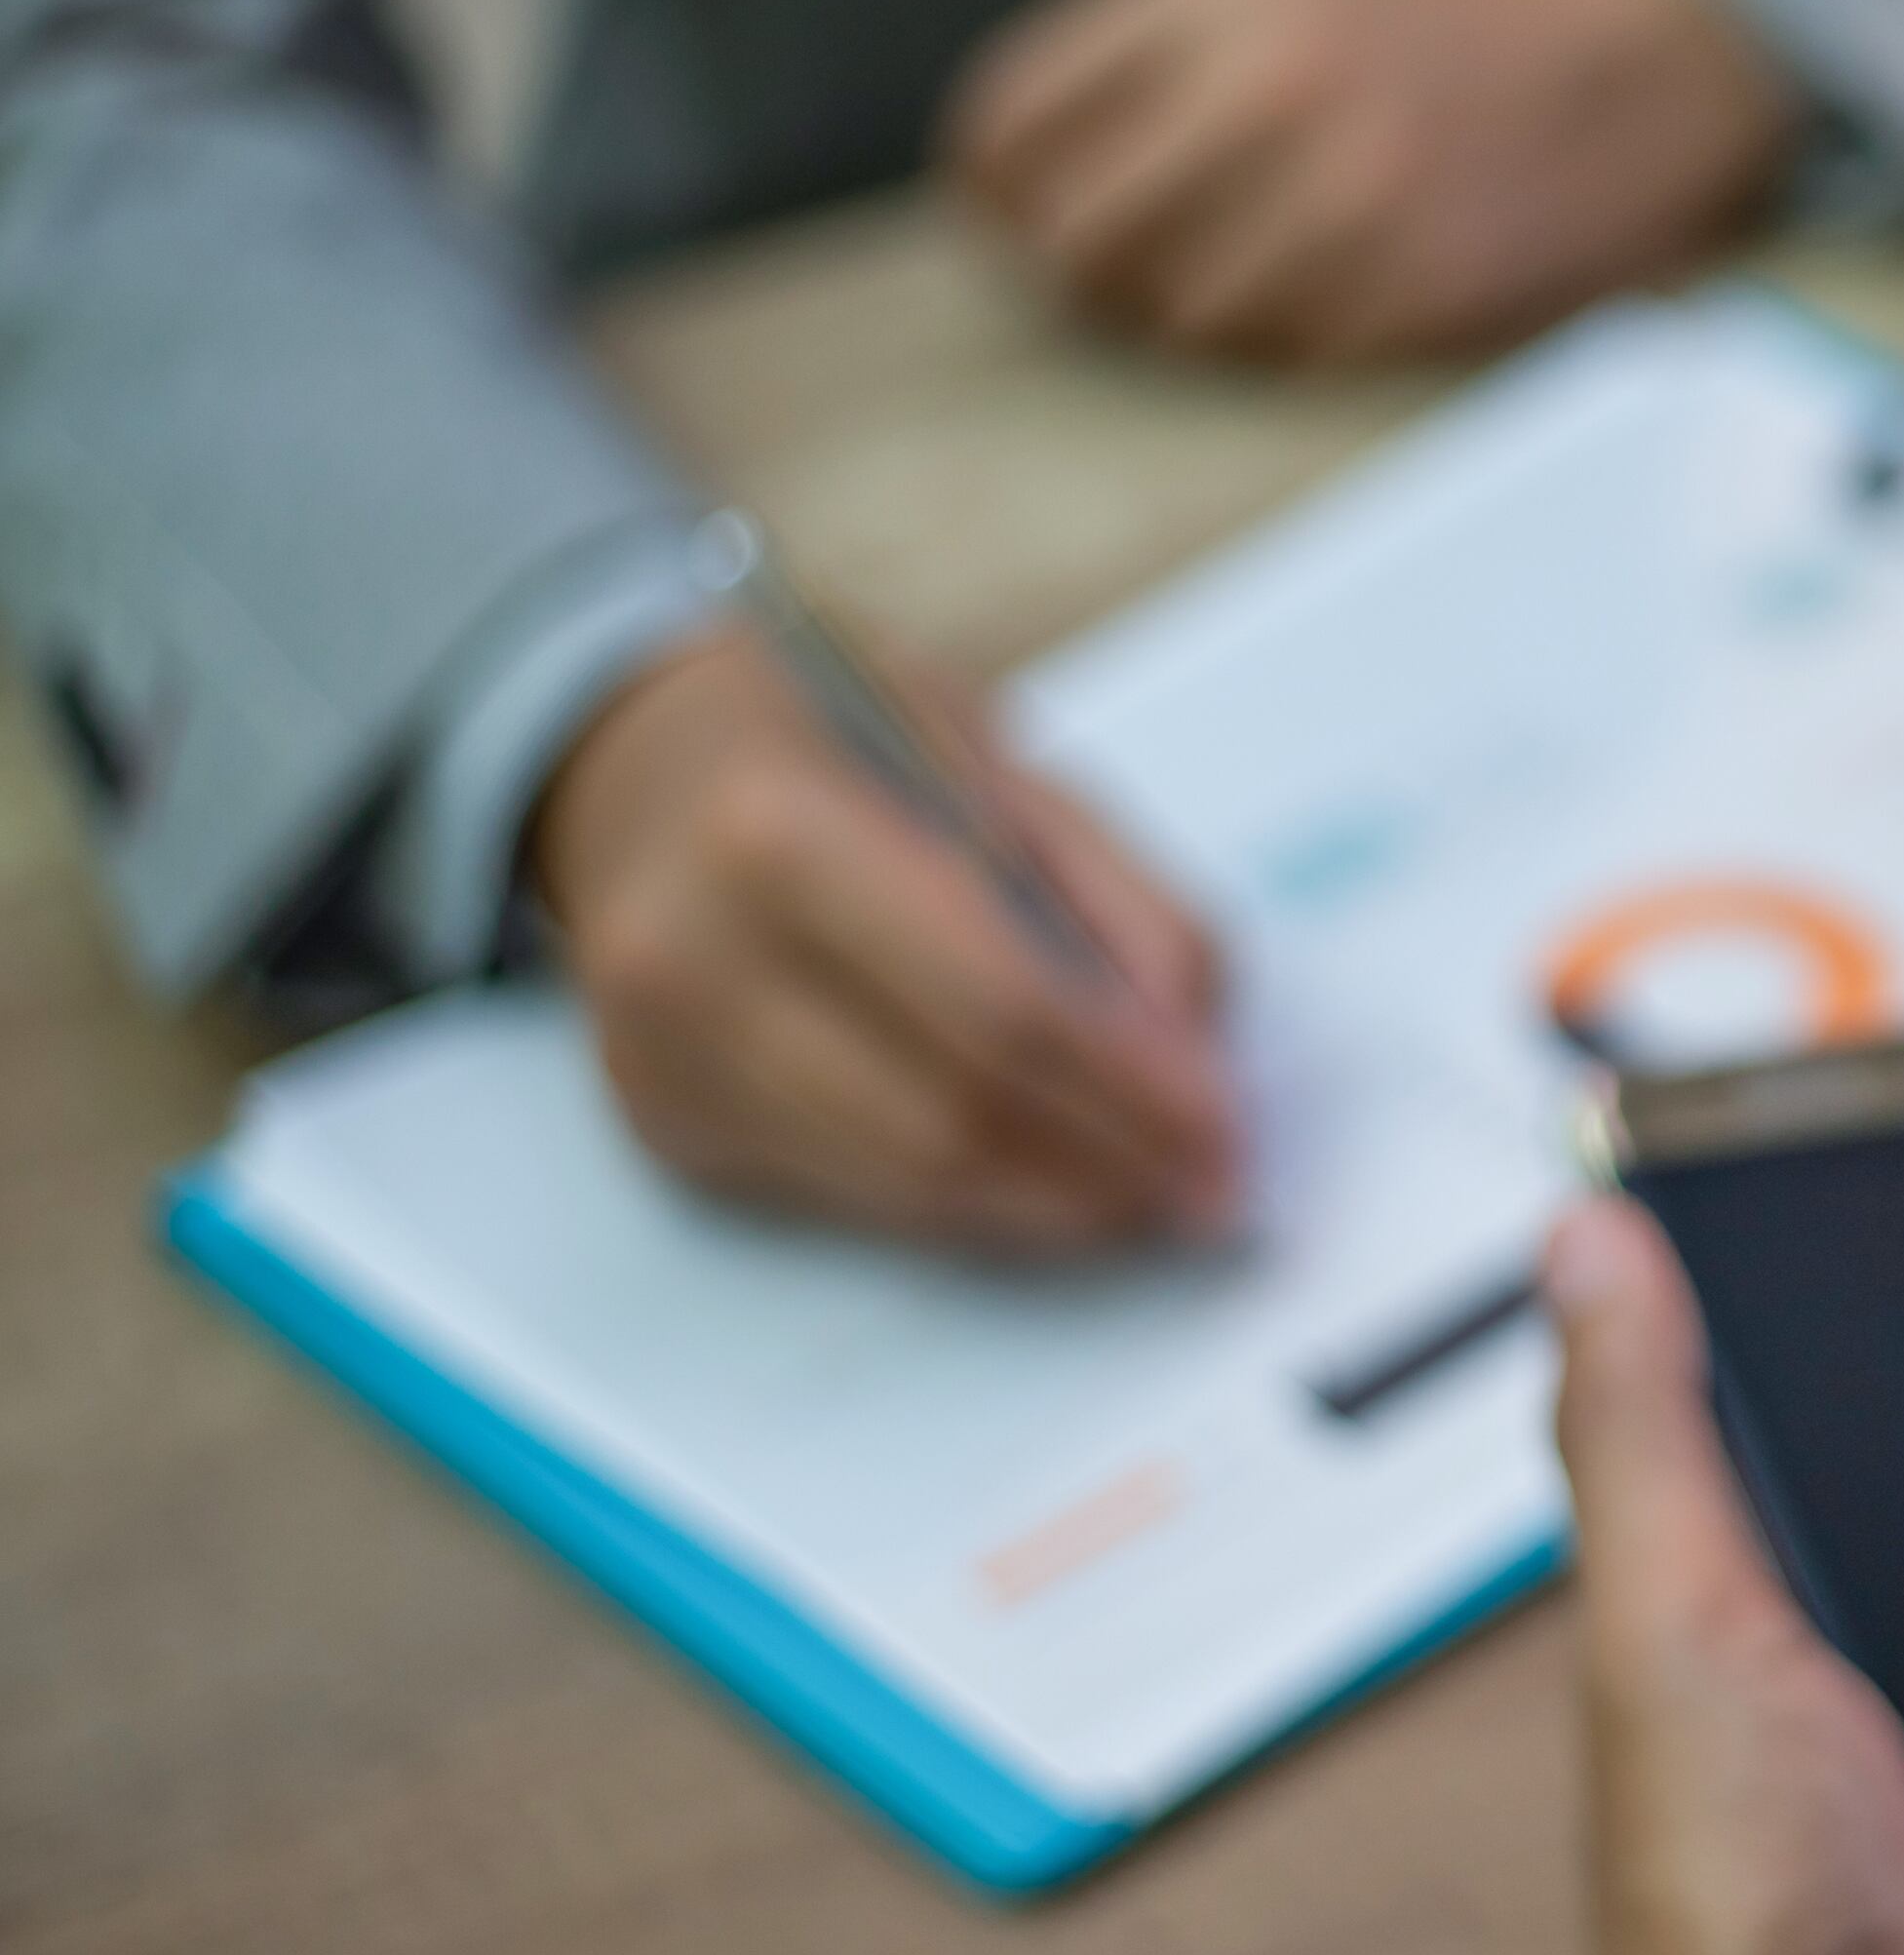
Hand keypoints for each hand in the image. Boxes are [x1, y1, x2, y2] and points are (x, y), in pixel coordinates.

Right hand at [529, 625, 1242, 1253]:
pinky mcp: (665, 1124)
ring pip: (906, 1183)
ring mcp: (667, 1057)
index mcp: (786, 832)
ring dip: (1054, 1212)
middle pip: (954, 1114)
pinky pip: (853, 1196)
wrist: (622, 759)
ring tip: (1158, 1204)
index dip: (1133, 1090)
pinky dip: (972, 1207)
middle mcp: (697, 958)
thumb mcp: (995, 762)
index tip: (1232, 1134)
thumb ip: (1118, 903)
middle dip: (1110, 1170)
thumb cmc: (830, 743)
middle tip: (1214, 1193)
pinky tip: (1051, 1193)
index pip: (1001, 1007)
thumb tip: (1201, 1058)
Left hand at [940, 0, 1805, 367]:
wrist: (1664, 36)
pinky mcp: (1415, 290)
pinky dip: (1273, 349)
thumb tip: (1024, 167)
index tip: (1013, 211)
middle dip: (1072, 269)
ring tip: (1216, 295)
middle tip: (1104, 276)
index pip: (1011, 123)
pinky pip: (1278, 359)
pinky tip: (1307, 309)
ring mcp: (1344, 197)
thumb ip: (1154, 44)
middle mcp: (1268, 87)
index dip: (992, 188)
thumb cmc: (1462, 9)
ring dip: (1174, 322)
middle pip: (1071, 236)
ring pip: (1167, 318)